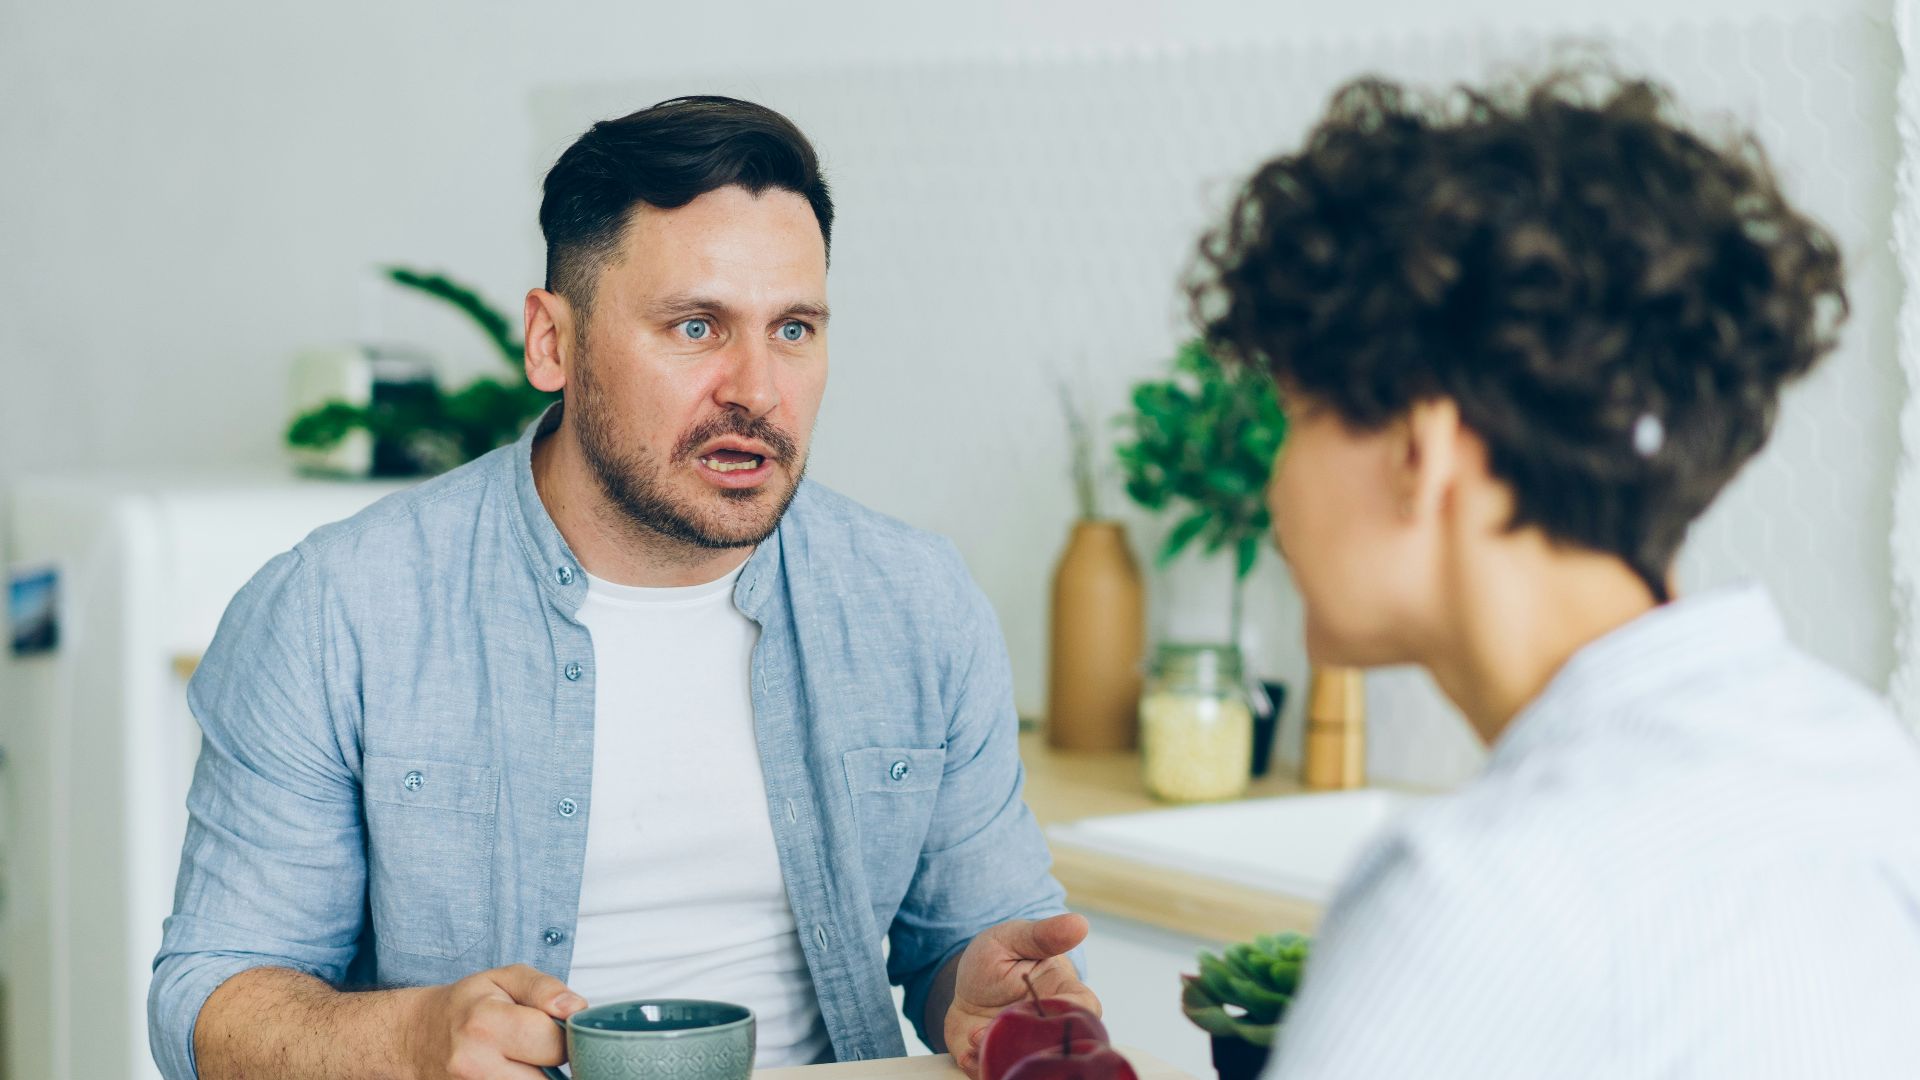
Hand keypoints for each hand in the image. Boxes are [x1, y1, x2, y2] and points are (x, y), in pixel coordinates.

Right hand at [406, 963, 586, 1078]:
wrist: (415, 1038)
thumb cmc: (466, 1005)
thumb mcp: (504, 978)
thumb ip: (545, 988)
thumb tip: (577, 1009)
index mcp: (485, 1024)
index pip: (553, 1041)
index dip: (566, 1034)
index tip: (558, 1026)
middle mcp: (475, 1065)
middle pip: (547, 1078)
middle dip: (555, 1062)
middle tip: (542, 1046)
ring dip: (540, 1077)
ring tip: (526, 1059)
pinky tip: (515, 1071)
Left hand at [945, 914, 1099, 1077]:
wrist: (966, 983)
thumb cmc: (999, 956)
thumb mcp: (1015, 938)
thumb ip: (1044, 935)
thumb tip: (1079, 923)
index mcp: (1064, 993)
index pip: (1086, 1009)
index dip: (1074, 1014)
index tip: (1045, 1008)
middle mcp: (1048, 1026)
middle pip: (1058, 1046)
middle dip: (1030, 1043)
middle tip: (1000, 1026)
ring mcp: (1024, 1046)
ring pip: (1026, 1065)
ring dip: (1001, 1057)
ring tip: (976, 1036)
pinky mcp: (998, 1061)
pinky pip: (993, 1074)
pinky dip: (978, 1066)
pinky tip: (967, 1047)